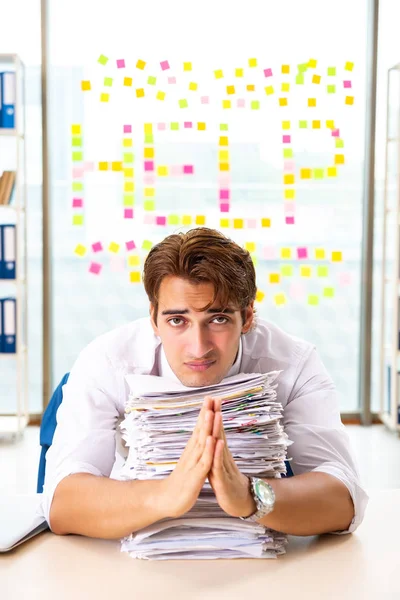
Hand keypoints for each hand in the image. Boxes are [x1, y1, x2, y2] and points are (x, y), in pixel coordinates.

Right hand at [161, 397, 215, 518]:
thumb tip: (200, 435)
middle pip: (200, 430)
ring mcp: (194, 463)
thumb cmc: (181, 481)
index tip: (210, 398)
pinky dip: (209, 450)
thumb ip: (195, 448)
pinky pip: (204, 462)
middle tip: (210, 397)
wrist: (167, 499)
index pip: (199, 427)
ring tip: (211, 412)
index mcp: (192, 449)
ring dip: (207, 427)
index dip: (205, 412)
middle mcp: (192, 452)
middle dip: (206, 413)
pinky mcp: (196, 475)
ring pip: (202, 442)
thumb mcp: (190, 461)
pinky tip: (213, 441)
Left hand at [207, 397, 256, 517]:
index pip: (215, 429)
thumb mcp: (218, 463)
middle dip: (216, 414)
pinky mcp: (222, 478)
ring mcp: (223, 465)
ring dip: (218, 429)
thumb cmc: (227, 482)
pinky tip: (218, 443)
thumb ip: (215, 449)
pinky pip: (219, 464)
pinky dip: (217, 453)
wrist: (239, 503)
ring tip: (217, 414)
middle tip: (215, 398)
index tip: (211, 398)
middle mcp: (222, 455)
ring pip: (219, 444)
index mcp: (219, 451)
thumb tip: (211, 434)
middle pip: (218, 431)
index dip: (213, 414)